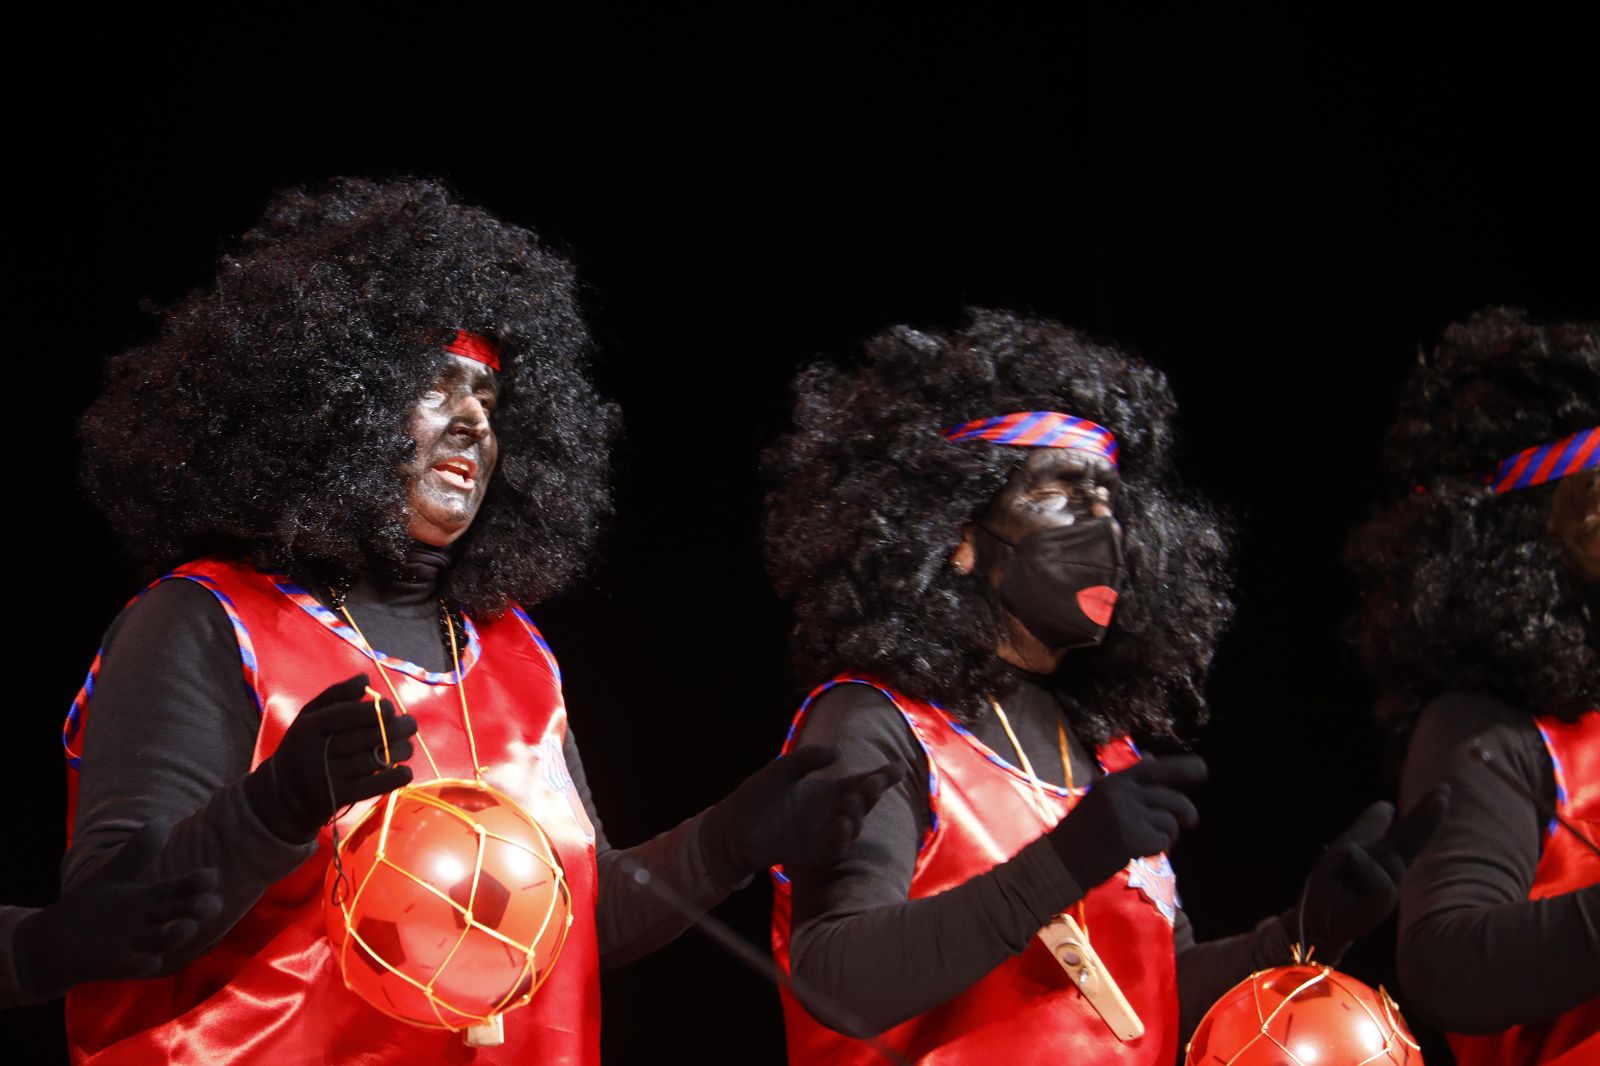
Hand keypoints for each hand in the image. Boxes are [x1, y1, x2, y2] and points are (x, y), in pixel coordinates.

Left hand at [13, 820, 222, 998]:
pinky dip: (144, 963)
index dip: (197, 883)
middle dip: (197, 909)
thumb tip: (164, 821)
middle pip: (180, 913)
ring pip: (164, 940)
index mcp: (152, 899)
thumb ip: (139, 852)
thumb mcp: (115, 876)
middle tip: (213, 904)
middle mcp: (151, 923)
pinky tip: (151, 959)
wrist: (56, 944)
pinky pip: (137, 966)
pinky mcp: (120, 965)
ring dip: (176, 935)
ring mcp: (138, 945)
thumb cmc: (91, 908)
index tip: (211, 876)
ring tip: (187, 926)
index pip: (182, 888)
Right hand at [243, 674, 417, 842]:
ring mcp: (327, 777)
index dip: (371, 710)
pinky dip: (393, 779)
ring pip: (371, 761)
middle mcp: (316, 752)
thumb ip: (336, 695)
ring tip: (408, 746)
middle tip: (411, 724)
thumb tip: (365, 678)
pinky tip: (405, 772)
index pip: (343, 715)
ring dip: (398, 752)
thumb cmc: (304, 747)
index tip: (391, 707)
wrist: (283, 796)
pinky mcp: (338, 797)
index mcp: (309, 728)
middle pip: (363, 738)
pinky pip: (371, 787)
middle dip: (395, 730)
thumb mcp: (310, 717)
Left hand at [702, 746, 904, 878]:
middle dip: (873, 792)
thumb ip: (807, 758)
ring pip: (853, 826)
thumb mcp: (782, 770)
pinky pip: (834, 848)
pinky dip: (840, 837)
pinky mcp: (813, 852)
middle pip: (864, 802)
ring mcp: (824, 833)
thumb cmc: (758, 796)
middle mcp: (833, 812)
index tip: (899, 767)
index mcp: (830, 791)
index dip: (884, 775)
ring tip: (850, 801)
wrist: (734, 828)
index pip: (863, 782)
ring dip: (856, 814)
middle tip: (873, 782)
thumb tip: (838, 751)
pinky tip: (840, 824)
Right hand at [1047, 753, 1207, 890]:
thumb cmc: (1083, 830)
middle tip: (1190, 822)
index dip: (1184, 768)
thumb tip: (1154, 758)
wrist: (1062, 861)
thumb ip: (1129, 780)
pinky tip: (1145, 850)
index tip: (1202, 770)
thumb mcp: (1102, 797)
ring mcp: (1128, 817)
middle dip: (1187, 812)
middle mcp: (1122, 794)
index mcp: (1115, 782)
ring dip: (1170, 833)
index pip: (1156, 769)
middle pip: (1172, 798)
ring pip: (1170, 821)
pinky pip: (1163, 840)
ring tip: (1157, 839)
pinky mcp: (1132, 839)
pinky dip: (1160, 847)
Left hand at [1297, 786, 1449, 953]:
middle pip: (1412, 840)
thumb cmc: (1332, 885)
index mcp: (1386, 855)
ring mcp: (1388, 888)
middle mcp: (1391, 870)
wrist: (1316, 919)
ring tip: (1349, 854)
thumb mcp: (1347, 847)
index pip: (1409, 830)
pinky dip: (1367, 866)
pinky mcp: (1380, 905)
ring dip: (1372, 852)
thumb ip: (1369, 829)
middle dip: (1427, 816)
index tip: (1444, 791)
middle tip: (1444, 792)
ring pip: (1393, 858)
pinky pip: (1382, 880)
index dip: (1425, 811)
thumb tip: (1387, 805)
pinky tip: (1353, 854)